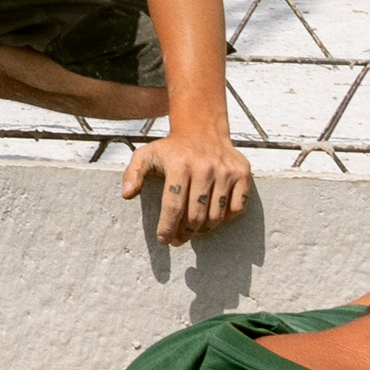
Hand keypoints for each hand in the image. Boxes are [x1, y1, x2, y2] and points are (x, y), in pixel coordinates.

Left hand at [122, 125, 255, 244]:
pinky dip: (226, 218)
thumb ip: (133, 174)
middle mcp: (204, 168)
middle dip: (185, 233)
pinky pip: (237, 208)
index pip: (173, 206)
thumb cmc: (171, 149)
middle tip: (178, 239)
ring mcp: (226, 171)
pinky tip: (214, 215)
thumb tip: (127, 194)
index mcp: (179, 165)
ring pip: (217, 216)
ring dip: (204, 229)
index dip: (167, 228)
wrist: (202, 129)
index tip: (163, 240)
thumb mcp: (146, 155)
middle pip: (196, 216)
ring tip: (193, 229)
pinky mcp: (242, 174)